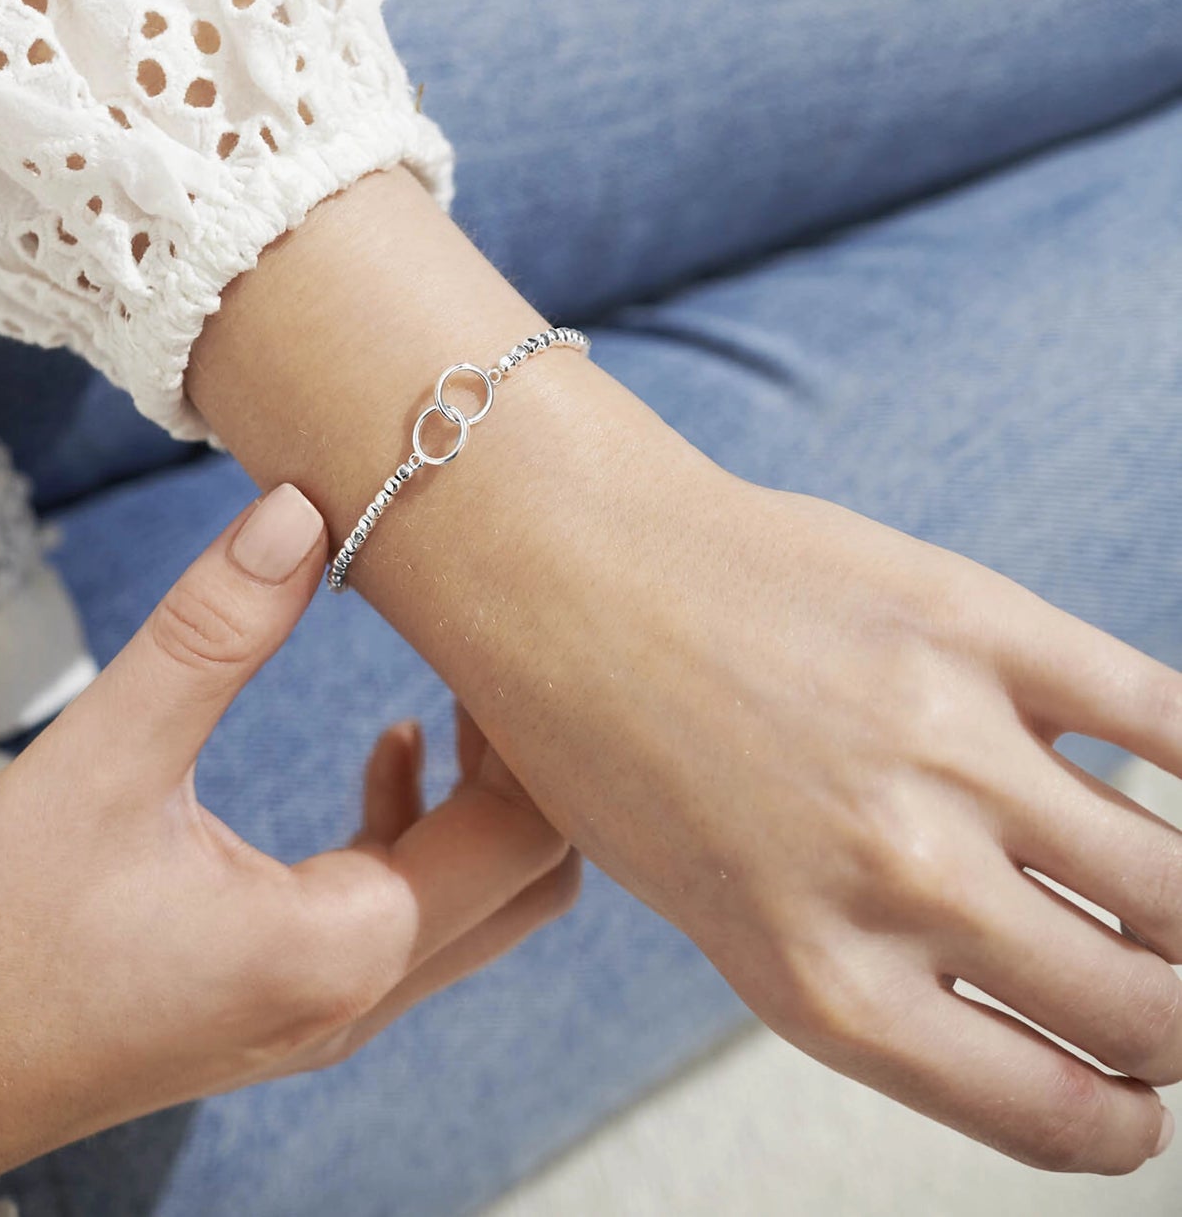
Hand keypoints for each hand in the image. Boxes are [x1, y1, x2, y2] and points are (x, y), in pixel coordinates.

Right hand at [0, 484, 578, 1213]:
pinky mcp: (286, 1000)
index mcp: (338, 948)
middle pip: (525, 880)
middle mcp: (356, 996)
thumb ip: (210, 633)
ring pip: (476, 903)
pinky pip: (406, 916)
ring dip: (481, 798)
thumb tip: (301, 510)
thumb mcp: (98, 765)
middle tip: (491, 649)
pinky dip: (416, 831)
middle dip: (530, 763)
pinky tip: (381, 757)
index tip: (501, 624)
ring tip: (449, 687)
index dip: (531, 724)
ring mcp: (326, 1011)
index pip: (519, 836)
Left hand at [458, 449, 1181, 1175]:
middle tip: (1153, 982)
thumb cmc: (616, 744)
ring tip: (1156, 888)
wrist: (568, 569)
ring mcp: (946, 745)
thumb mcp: (716, 904)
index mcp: (821, 980)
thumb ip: (868, 968)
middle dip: (1167, 1018)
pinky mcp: (971, 622)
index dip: (1120, 1120)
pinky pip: (1164, 716)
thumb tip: (1035, 993)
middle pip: (1145, 1008)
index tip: (1130, 1101)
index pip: (1054, 1112)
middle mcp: (898, 881)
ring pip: (1176, 881)